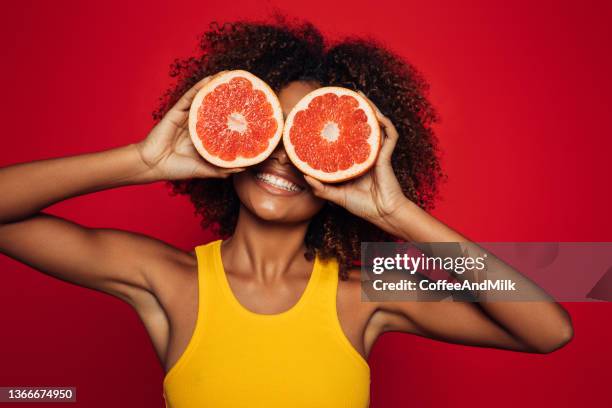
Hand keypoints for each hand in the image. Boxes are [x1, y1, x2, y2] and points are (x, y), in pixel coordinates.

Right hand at [135, 71, 243, 180]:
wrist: (153, 165)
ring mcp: (188, 117)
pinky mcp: (177, 111)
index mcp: (205, 137)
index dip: (235, 115)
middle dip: (227, 96)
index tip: (250, 108)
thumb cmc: (177, 168)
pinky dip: (199, 86)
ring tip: (228, 75)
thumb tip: (244, 167)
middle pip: (215, 106)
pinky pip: (189, 96)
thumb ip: (221, 168)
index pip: (223, 123)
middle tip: (242, 86)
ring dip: (215, 85)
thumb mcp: (204, 169)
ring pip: (203, 98)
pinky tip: (210, 78)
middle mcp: (198, 124)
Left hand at [303, 94, 409, 235]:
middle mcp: (366, 154)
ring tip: (361, 96)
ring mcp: (377, 154)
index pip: (346, 139)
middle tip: (344, 98)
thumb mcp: (336, 195)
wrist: (383, 214)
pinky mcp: (386, 156)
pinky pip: (389, 136)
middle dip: (355, 112)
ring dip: (371, 109)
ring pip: (376, 126)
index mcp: (355, 161)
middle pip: (361, 128)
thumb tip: (303, 175)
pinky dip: (385, 124)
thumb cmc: (363, 206)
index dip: (339, 127)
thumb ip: (321, 187)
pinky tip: (377, 114)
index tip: (327, 116)